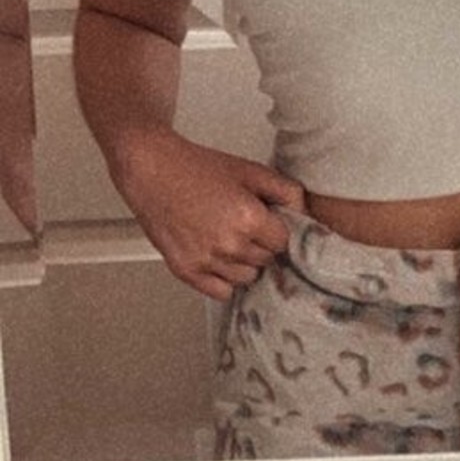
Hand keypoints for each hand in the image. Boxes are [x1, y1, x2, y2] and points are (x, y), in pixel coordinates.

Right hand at [116, 126, 304, 300]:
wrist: (154, 173)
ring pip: (247, 278)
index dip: (278, 230)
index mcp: (249, 218)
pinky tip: (218, 256)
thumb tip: (305, 212)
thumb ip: (285, 191)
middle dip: (262, 244)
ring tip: (230, 237)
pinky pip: (221, 292)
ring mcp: (206, 262)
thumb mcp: (250, 170)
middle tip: (246, 225)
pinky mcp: (187, 272)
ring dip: (245, 262)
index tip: (270, 222)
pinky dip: (224, 279)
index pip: (284, 242)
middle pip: (266, 260)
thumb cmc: (199, 168)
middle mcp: (229, 245)